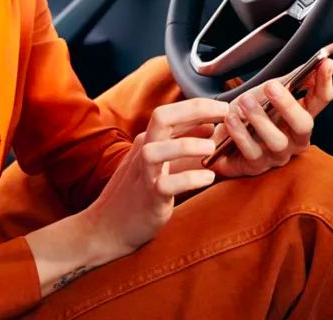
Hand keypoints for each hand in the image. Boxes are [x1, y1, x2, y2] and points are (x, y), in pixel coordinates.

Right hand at [84, 98, 226, 256]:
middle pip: (161, 118)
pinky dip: (188, 179)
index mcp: (149, 140)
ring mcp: (143, 174)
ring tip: (212, 147)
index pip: (171, 111)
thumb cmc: (138, 193)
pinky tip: (208, 177)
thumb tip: (210, 125)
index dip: (199, 105)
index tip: (225, 106)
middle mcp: (143, 151)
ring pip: (156, 150)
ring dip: (187, 145)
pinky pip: (165, 185)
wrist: (108, 228)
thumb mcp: (164, 163)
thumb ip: (185, 145)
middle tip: (224, 112)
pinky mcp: (148, 198)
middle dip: (194, 110)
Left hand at [210, 58, 332, 176]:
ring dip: (259, 118)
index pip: (320, 100)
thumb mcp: (269, 92)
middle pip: (303, 125)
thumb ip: (292, 79)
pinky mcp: (256, 166)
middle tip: (270, 86)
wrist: (220, 138)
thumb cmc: (249, 114)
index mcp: (301, 117)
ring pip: (276, 140)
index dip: (325, 82)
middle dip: (288, 105)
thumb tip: (316, 63)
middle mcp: (294, 139)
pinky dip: (240, 134)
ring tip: (245, 101)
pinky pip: (252, 152)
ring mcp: (277, 155)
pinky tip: (232, 119)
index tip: (325, 63)